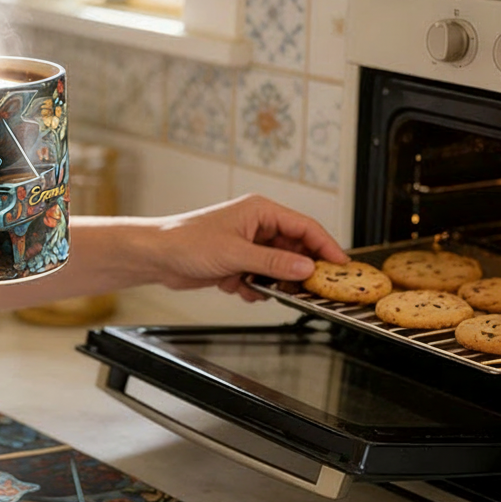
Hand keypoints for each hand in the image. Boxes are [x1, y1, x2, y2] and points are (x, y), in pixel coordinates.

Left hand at [140, 194, 347, 301]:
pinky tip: (239, 289)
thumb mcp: (235, 254)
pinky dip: (253, 287)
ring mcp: (247, 244)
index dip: (326, 246)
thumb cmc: (187, 242)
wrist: (157, 256)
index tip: (343, 266)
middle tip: (308, 290)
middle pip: (294, 249)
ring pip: (277, 267)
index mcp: (260, 211)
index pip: (305, 226)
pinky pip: (259, 278)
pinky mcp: (237, 262)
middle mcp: (256, 225)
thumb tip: (306, 267)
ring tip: (263, 289)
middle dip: (297, 271)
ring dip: (272, 282)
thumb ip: (273, 261)